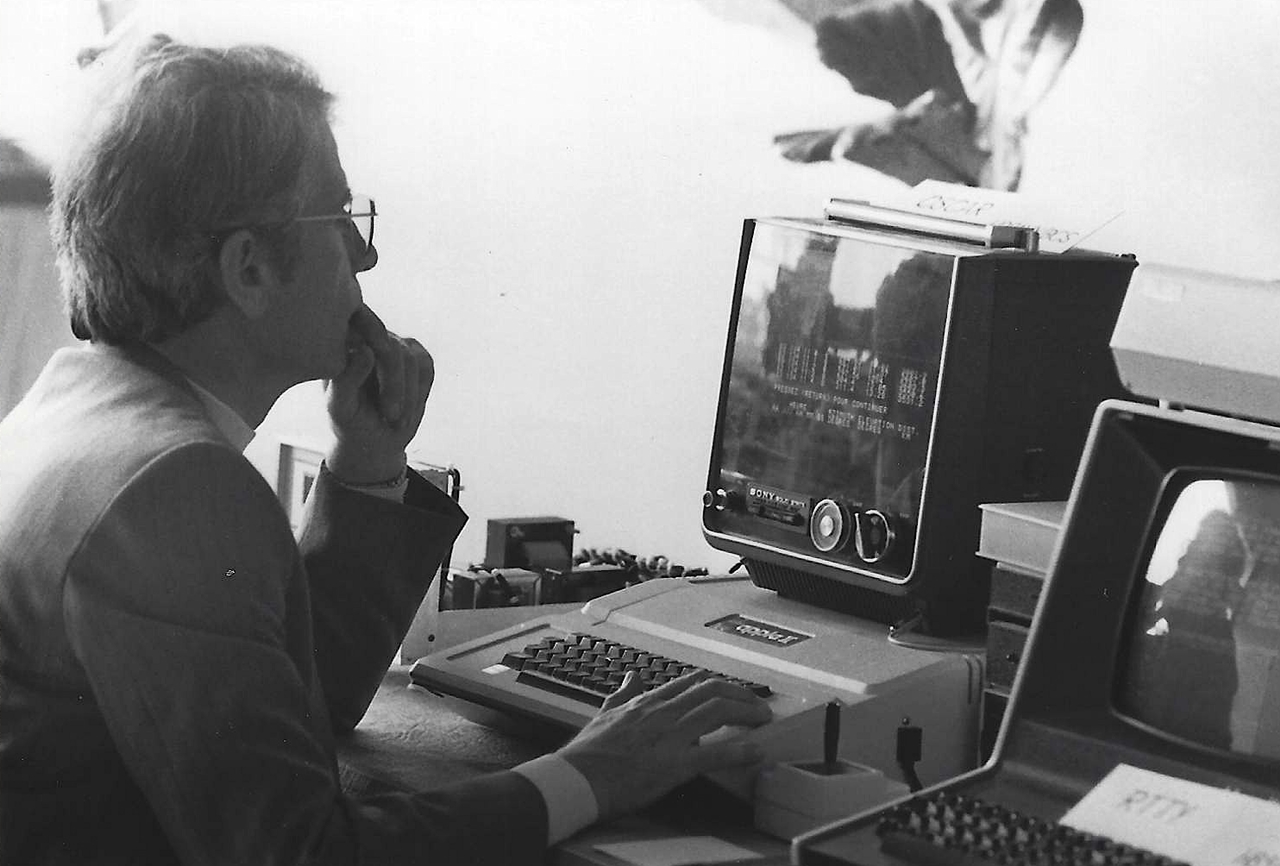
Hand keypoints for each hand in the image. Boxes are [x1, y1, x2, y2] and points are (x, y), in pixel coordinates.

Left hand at [325, 305, 433, 482]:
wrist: (374, 439)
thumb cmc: (349, 421)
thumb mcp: (339, 407)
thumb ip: (346, 379)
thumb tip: (366, 350)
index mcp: (342, 344)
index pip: (360, 328)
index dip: (373, 338)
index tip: (375, 359)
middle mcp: (370, 337)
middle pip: (392, 348)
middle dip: (395, 384)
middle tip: (391, 415)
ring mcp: (396, 345)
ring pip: (412, 359)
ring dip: (409, 395)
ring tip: (396, 420)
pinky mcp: (417, 356)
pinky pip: (426, 367)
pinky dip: (420, 393)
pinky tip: (407, 410)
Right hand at [556, 671, 771, 820]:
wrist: (576, 778)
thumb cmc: (587, 753)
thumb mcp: (605, 713)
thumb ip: (623, 694)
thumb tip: (631, 677)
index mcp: (648, 703)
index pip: (691, 683)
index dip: (718, 686)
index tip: (733, 692)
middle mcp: (663, 712)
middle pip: (711, 690)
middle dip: (741, 695)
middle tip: (758, 706)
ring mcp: (670, 736)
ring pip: (717, 710)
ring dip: (746, 713)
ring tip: (762, 720)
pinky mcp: (673, 764)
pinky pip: (713, 753)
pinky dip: (739, 751)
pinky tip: (755, 751)